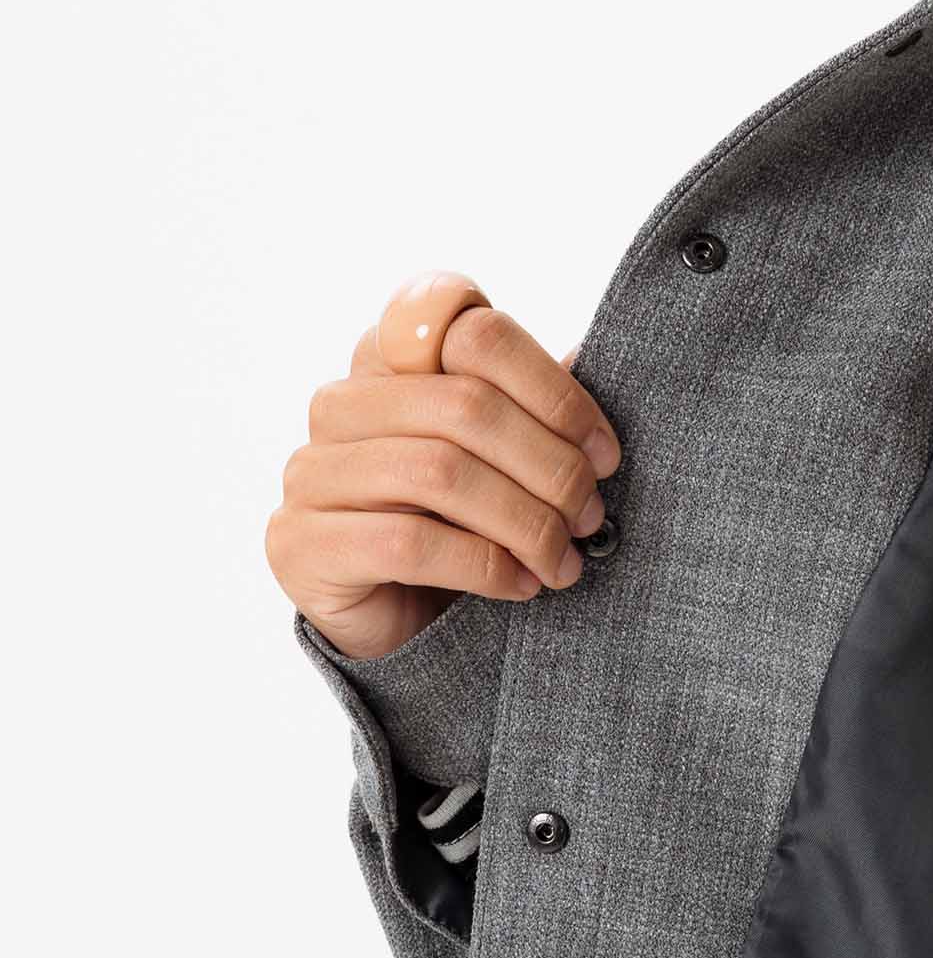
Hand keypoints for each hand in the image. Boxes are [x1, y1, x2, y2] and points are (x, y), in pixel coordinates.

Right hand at [266, 270, 622, 660]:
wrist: (402, 627)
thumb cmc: (464, 532)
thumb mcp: (510, 464)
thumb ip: (535, 409)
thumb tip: (590, 355)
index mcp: (390, 361)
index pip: (473, 330)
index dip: (554, 389)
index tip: (604, 452)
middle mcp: (341, 404)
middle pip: (467, 404)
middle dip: (551, 467)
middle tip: (591, 517)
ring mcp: (312, 471)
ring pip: (440, 473)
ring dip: (525, 523)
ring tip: (564, 561)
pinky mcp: (302, 542)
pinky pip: (409, 542)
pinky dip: (485, 566)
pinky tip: (523, 585)